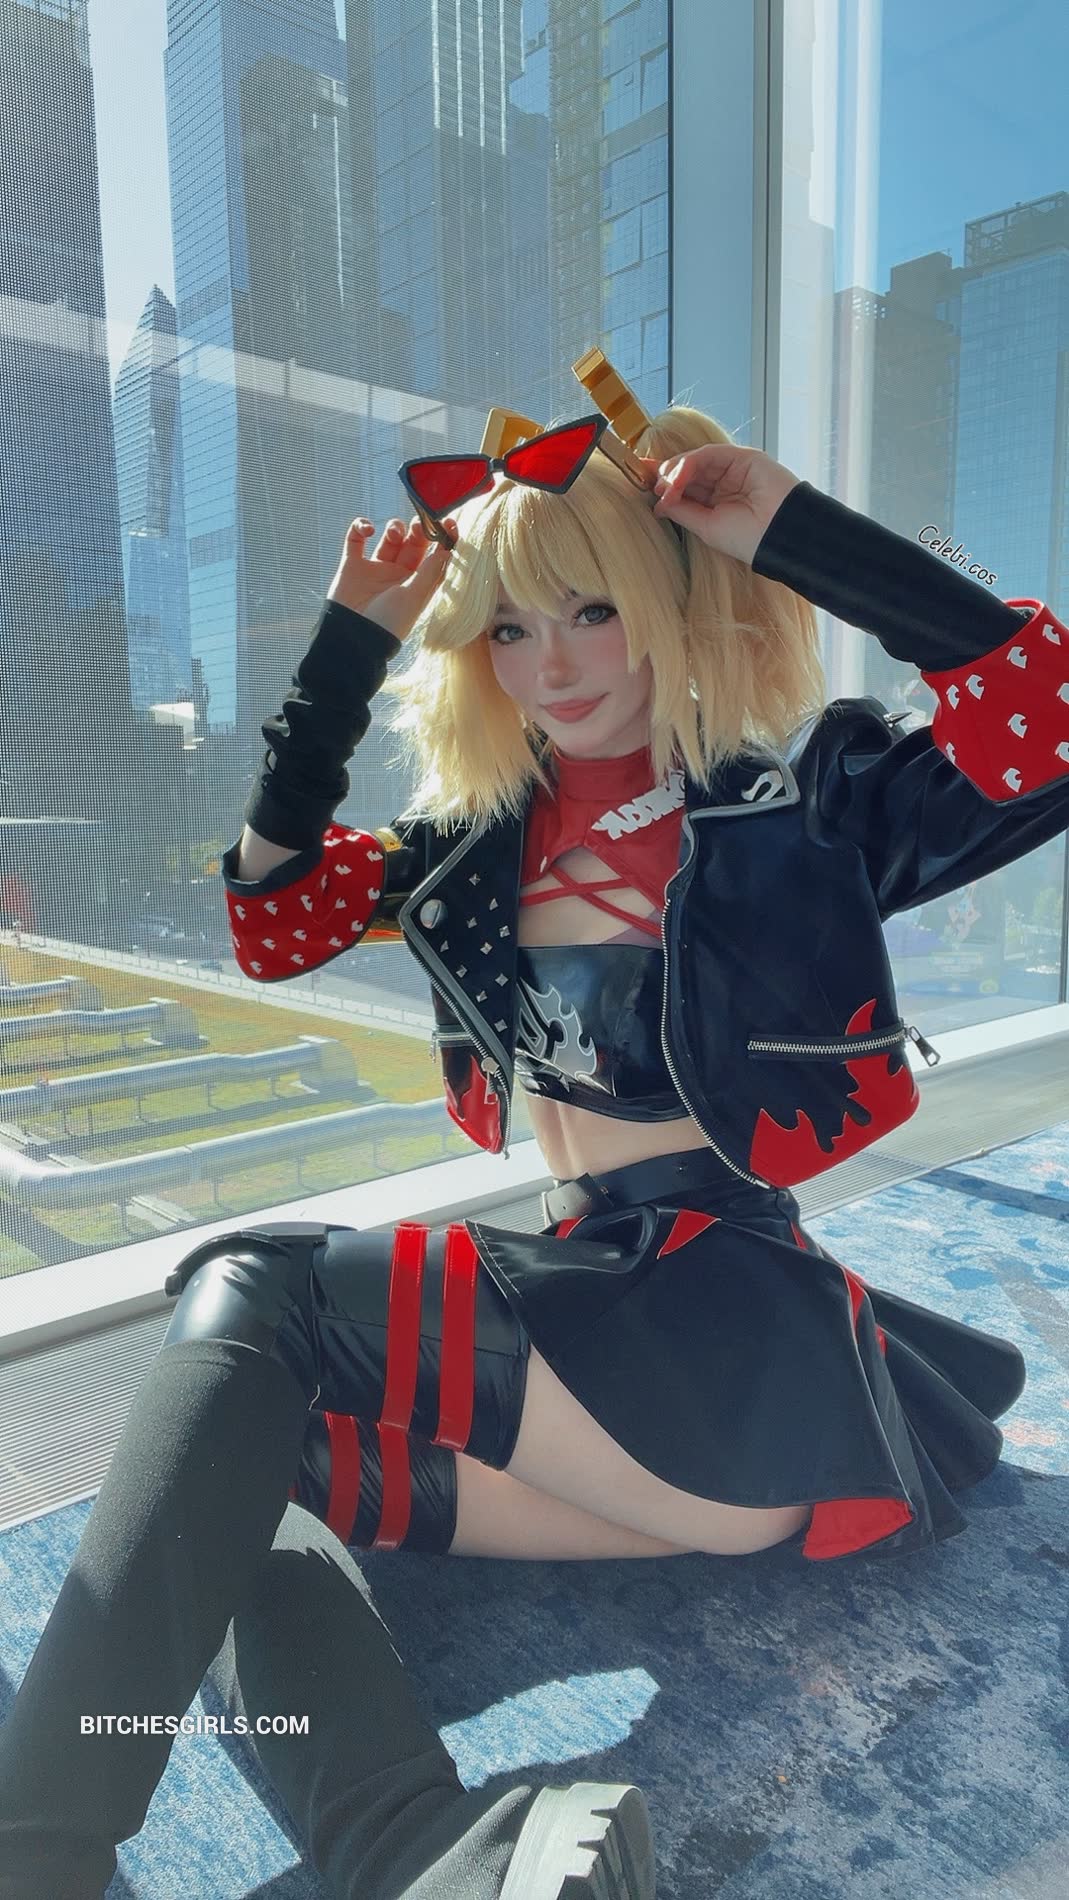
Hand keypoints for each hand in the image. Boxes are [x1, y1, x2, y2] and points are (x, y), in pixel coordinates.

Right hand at [327, 514, 459, 640]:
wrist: (352, 636)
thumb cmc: (387, 623)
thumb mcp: (413, 598)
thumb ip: (429, 572)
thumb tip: (448, 550)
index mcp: (418, 583)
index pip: (435, 557)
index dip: (443, 539)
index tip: (448, 522)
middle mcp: (398, 574)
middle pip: (414, 542)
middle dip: (419, 529)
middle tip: (420, 523)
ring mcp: (375, 568)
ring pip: (389, 537)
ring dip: (394, 527)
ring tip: (395, 532)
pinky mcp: (352, 564)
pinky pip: (356, 538)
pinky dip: (361, 527)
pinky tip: (367, 530)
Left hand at [637, 445, 801, 566]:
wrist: (780, 534)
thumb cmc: (747, 539)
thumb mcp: (705, 527)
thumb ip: (682, 510)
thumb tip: (658, 502)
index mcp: (715, 503)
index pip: (685, 487)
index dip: (663, 482)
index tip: (640, 480)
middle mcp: (723, 484)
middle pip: (686, 471)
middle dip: (665, 475)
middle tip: (653, 487)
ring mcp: (733, 469)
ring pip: (695, 460)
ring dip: (675, 471)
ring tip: (666, 486)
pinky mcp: (742, 457)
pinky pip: (710, 453)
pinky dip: (690, 462)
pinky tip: (679, 476)